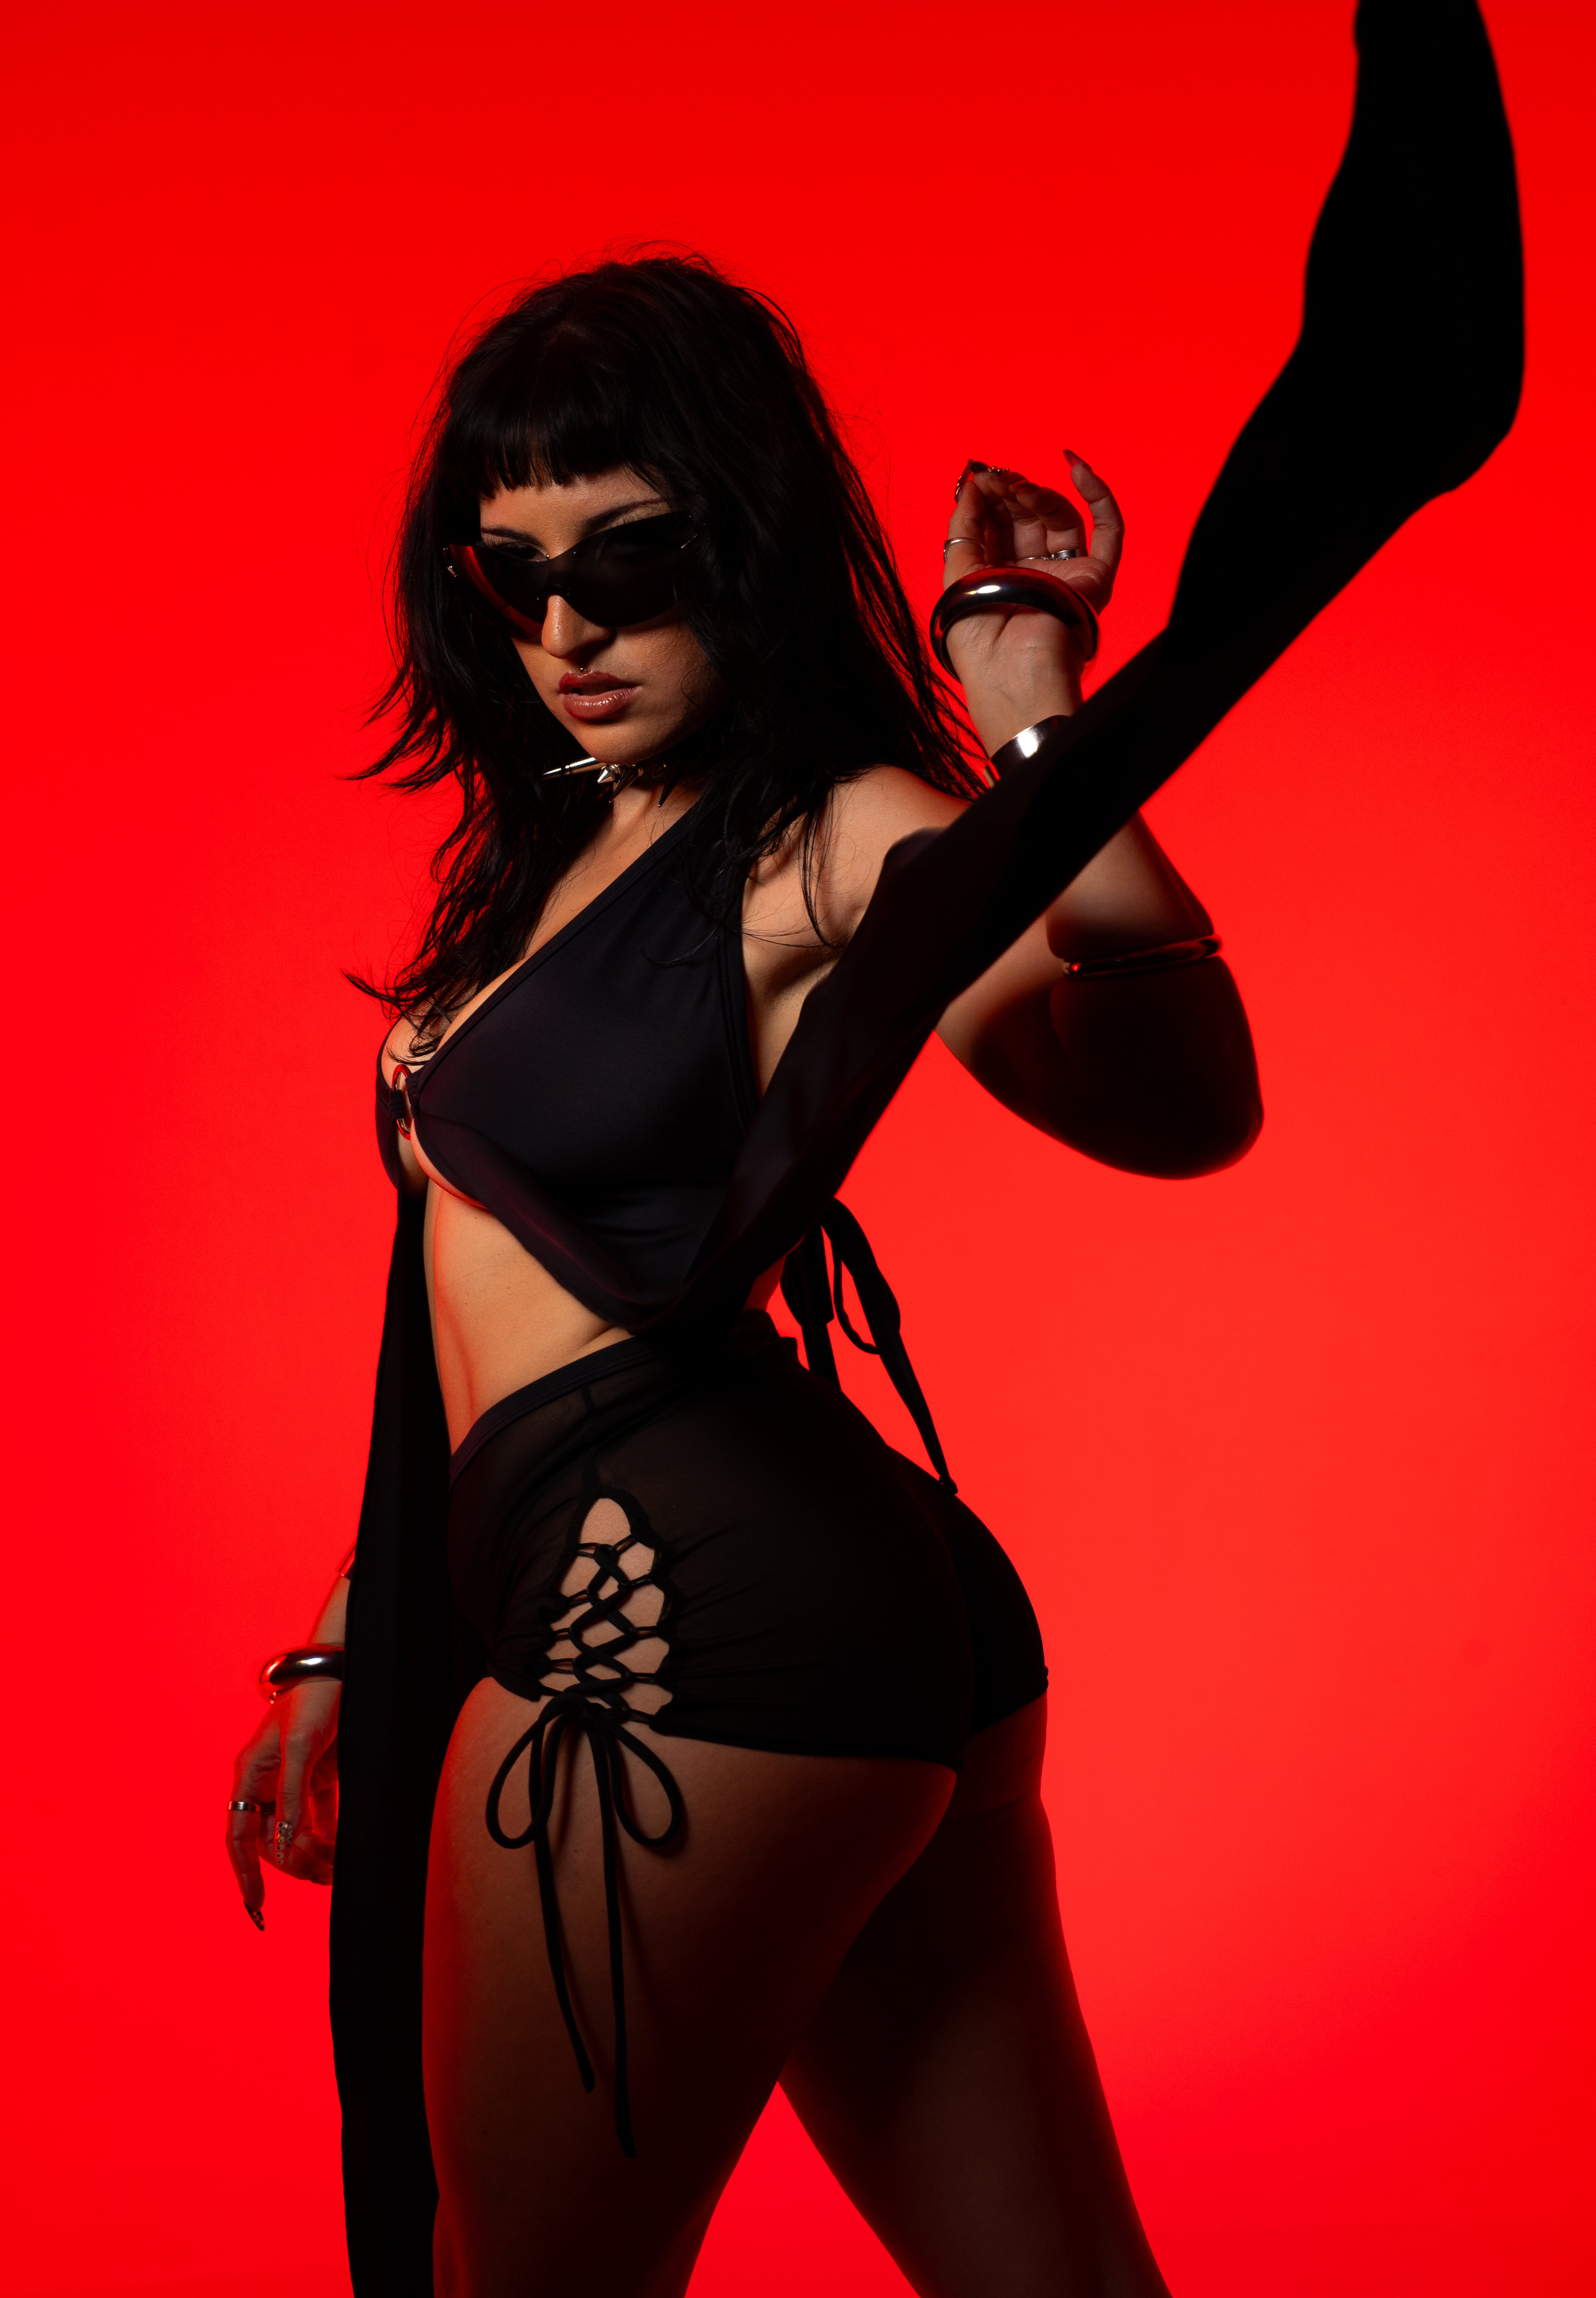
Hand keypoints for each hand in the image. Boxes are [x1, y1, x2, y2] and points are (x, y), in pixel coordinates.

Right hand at [225, 1679, 340, 1926]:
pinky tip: (342, 1850)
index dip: (244, 1871)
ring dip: (312, 1854)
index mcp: (250, 1774)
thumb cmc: (314, 1699)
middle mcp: (266, 1782)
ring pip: (294, 1832)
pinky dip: (328, 1835)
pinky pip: (317, 1817)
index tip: (256, 1903)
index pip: (238, 1835)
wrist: (341, 1667)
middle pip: (271, 1839)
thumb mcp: (301, 1746)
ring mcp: (292, 1780)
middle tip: (325, 1875)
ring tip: (337, 1869)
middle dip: (293, 1862)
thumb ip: (291, 1795)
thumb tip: (281, 1843)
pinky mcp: (317, 1775)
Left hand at [940, 452, 1124, 753]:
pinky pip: (1109, 531)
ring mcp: (1067, 576)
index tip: (978, 476)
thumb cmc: (978, 642)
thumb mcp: (956, 575)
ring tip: (1018, 486)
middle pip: (1029, 518)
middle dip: (1012, 491)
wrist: (1012, 676)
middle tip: (997, 475)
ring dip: (1040, 494)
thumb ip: (963, 528)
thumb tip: (973, 485)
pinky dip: (1098, 495)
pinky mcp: (1096, 579)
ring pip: (1062, 519)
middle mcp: (1035, 575)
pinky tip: (1075, 467)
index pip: (1000, 525)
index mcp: (999, 578)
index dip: (991, 498)